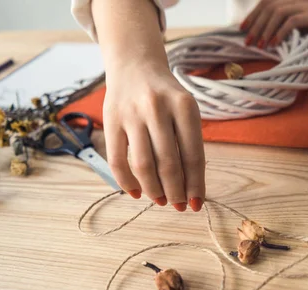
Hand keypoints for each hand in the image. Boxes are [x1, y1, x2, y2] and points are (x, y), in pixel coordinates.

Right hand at [103, 58, 205, 211]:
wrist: (135, 65)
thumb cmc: (167, 97)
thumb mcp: (186, 111)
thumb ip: (189, 143)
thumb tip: (190, 188)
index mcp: (184, 106)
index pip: (193, 155)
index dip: (196, 185)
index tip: (197, 204)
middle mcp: (157, 108)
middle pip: (169, 163)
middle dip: (176, 191)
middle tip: (178, 206)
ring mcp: (131, 114)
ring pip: (143, 165)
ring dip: (153, 190)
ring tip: (161, 200)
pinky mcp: (110, 120)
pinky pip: (116, 160)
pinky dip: (126, 182)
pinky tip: (136, 193)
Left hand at [240, 0, 307, 47]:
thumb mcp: (300, 23)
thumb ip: (285, 25)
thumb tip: (266, 37)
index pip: (266, 3)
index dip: (252, 15)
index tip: (243, 29)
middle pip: (268, 7)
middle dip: (256, 25)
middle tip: (248, 41)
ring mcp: (303, 5)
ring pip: (277, 12)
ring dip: (266, 29)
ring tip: (260, 45)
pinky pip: (291, 21)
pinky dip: (280, 33)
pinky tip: (274, 44)